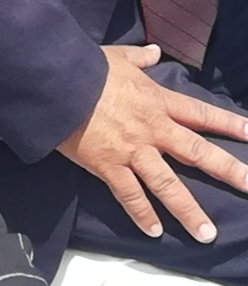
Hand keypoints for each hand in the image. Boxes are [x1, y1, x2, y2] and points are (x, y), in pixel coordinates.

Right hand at [57, 43, 247, 240]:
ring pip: (168, 185)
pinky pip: (129, 194)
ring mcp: (132, 150)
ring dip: (188, 210)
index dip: (230, 124)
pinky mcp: (108, 165)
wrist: (56, 83)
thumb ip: (139, 58)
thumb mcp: (115, 57)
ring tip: (206, 234)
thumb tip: (154, 51)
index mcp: (157, 101)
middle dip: (229, 171)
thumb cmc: (86, 68)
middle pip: (198, 153)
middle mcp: (152, 129)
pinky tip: (154, 231)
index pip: (202, 114)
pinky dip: (141, 213)